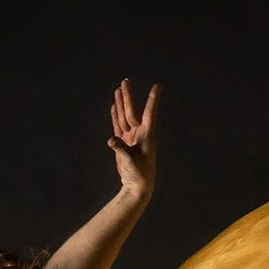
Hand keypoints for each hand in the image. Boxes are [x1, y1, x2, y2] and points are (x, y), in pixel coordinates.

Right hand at [108, 78, 158, 200]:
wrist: (136, 187)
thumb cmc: (140, 175)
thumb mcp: (131, 161)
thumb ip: (121, 149)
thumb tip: (111, 139)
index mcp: (147, 136)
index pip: (150, 113)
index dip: (153, 100)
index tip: (157, 86)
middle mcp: (140, 134)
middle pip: (133, 111)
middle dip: (128, 97)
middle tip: (125, 81)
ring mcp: (131, 138)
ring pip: (124, 117)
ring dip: (121, 104)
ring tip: (118, 90)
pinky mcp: (123, 143)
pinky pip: (119, 126)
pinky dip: (116, 116)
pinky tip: (114, 106)